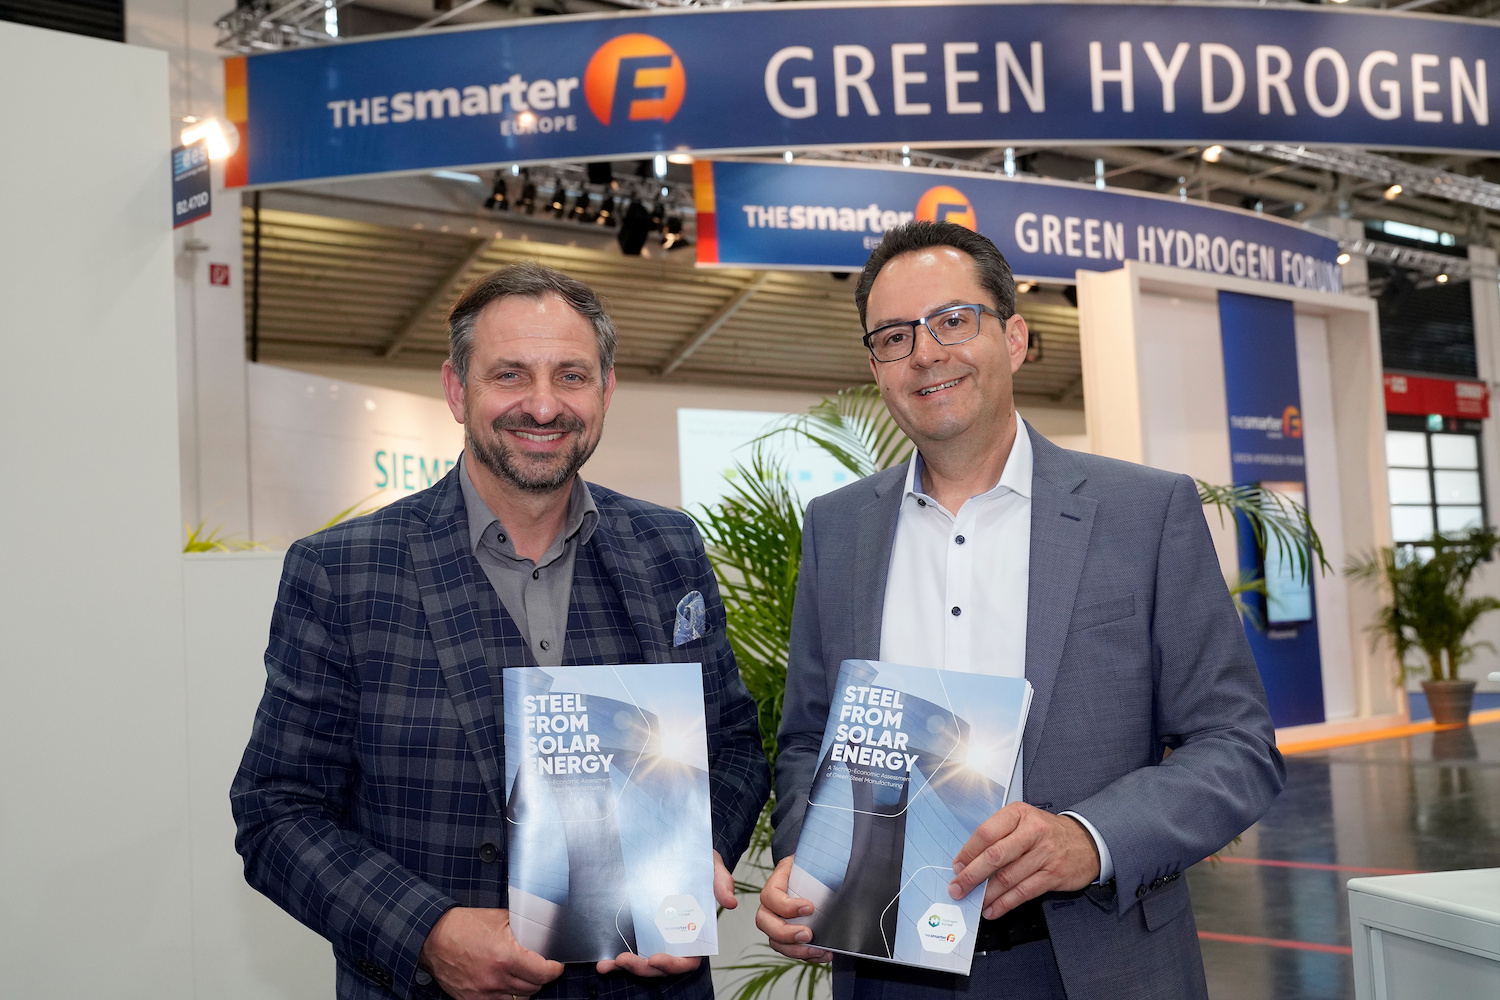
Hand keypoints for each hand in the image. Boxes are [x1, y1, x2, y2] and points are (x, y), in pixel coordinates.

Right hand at [418, 907, 563, 999]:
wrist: (434, 937)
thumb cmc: (464, 925)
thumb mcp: (499, 918)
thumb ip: (522, 926)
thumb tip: (541, 928)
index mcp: (505, 957)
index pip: (542, 973)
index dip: (554, 970)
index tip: (556, 966)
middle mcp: (496, 978)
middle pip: (533, 988)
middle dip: (540, 977)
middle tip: (539, 967)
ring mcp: (483, 992)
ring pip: (519, 999)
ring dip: (525, 988)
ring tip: (523, 975)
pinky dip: (508, 995)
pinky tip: (507, 983)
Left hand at [596, 851, 736, 976]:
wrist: (676, 850)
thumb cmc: (698, 863)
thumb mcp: (712, 866)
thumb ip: (721, 882)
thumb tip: (730, 902)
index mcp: (696, 932)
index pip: (688, 959)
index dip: (673, 964)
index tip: (657, 958)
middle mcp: (675, 939)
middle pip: (661, 966)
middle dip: (644, 968)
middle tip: (624, 960)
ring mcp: (655, 937)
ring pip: (643, 963)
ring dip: (626, 968)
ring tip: (609, 964)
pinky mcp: (639, 930)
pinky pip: (628, 950)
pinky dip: (614, 962)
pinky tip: (602, 963)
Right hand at [754, 856, 831, 962]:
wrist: (818, 871)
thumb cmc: (816, 865)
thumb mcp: (816, 859)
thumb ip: (824, 865)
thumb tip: (846, 873)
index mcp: (777, 881)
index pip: (771, 896)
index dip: (786, 906)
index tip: (810, 907)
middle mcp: (771, 903)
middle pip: (764, 922)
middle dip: (785, 933)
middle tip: (808, 935)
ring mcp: (777, 920)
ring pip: (775, 940)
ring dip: (796, 949)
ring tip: (818, 950)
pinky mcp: (787, 934)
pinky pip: (790, 949)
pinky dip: (806, 955)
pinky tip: (823, 954)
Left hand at [950, 804, 1100, 919]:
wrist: (1087, 840)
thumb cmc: (1047, 832)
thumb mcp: (1023, 821)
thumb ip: (999, 835)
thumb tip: (969, 861)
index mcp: (1018, 814)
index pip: (986, 833)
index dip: (968, 852)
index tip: (957, 866)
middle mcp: (1032, 831)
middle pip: (995, 856)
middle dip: (972, 876)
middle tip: (958, 888)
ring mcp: (1044, 854)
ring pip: (1008, 877)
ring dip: (987, 894)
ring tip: (974, 901)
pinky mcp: (1054, 874)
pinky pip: (1024, 892)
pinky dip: (1005, 904)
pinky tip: (993, 909)